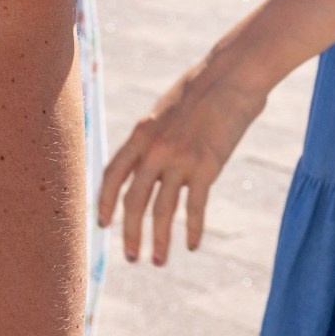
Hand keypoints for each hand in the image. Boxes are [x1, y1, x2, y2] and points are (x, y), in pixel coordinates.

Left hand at [97, 53, 269, 265]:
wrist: (231, 74)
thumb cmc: (201, 89)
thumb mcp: (166, 111)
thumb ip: (155, 137)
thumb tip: (149, 158)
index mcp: (140, 133)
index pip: (112, 174)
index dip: (104, 202)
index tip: (103, 225)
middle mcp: (154, 149)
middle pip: (134, 200)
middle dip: (130, 232)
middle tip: (130, 257)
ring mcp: (180, 158)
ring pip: (162, 210)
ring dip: (159, 239)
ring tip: (157, 261)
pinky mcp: (208, 166)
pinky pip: (195, 207)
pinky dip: (192, 230)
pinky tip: (191, 245)